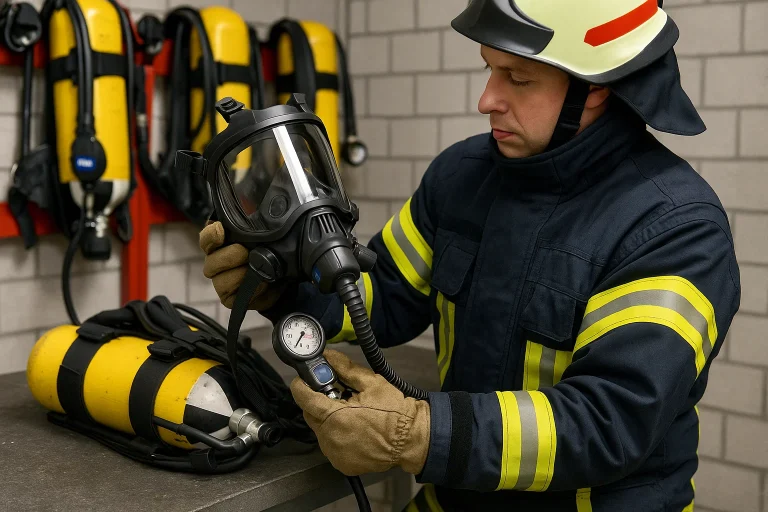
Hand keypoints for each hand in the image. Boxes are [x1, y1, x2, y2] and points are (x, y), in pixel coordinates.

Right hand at [199, 221, 287, 309]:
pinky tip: (263, 283)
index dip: (211, 235)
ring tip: (259, 269)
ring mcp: (221, 282)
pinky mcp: (230, 299)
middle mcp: (217, 263)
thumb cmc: (270, 252)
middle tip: (246, 252)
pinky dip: (250, 290)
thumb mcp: (265, 235)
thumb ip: (253, 225)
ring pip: (221, 281)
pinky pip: (233, 297)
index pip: (207, 239)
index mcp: (221, 244)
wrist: (284, 277)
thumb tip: (252, 209)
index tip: (221, 230)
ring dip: (241, 275)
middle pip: (211, 262)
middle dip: (230, 256)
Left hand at [290, 349, 429, 476]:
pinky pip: (330, 444)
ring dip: (328, 420)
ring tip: (351, 414)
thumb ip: (344, 368)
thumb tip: (329, 356)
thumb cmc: (394, 413)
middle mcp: (331, 438)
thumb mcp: (370, 382)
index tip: (303, 380)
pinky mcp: (341, 463)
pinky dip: (337, 435)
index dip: (301, 385)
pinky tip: (354, 429)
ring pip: (320, 430)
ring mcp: (335, 453)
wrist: (411, 439)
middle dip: (320, 403)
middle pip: (310, 414)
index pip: (304, 398)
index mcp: (335, 417)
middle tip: (339, 396)